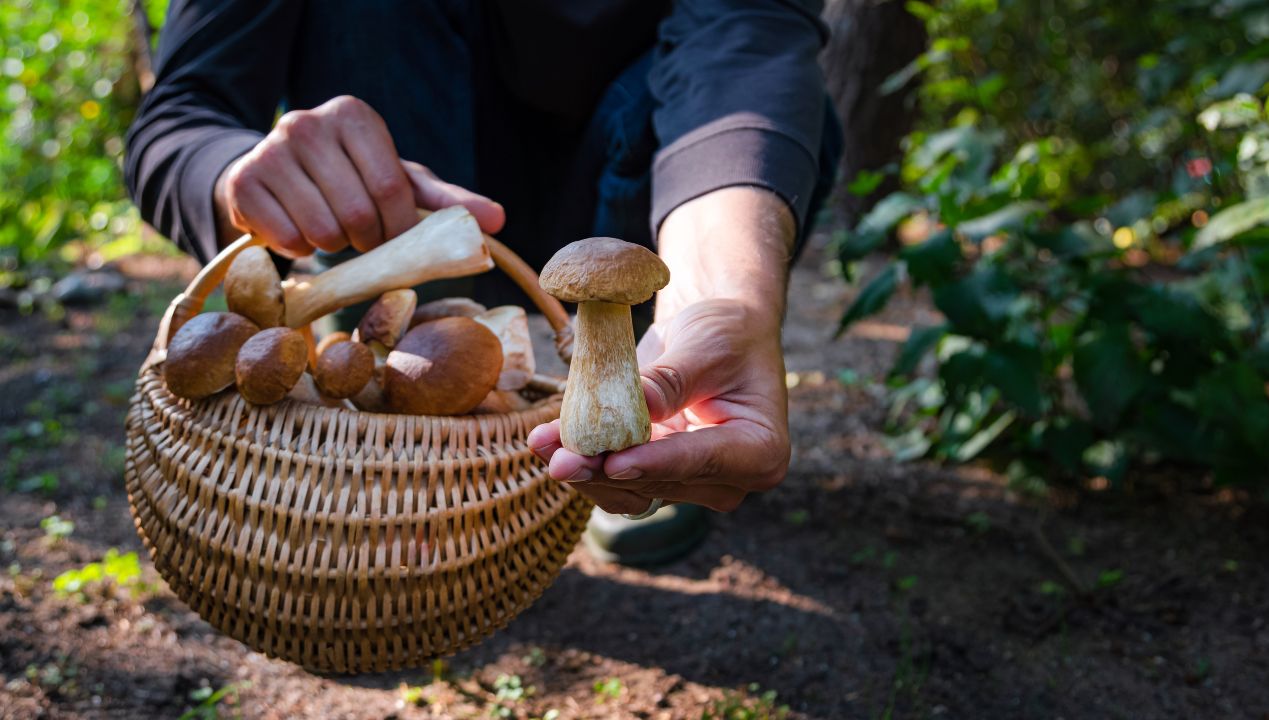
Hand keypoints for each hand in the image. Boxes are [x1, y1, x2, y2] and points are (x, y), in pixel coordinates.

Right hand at [215, 95, 503, 256]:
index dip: (398, 228)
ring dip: (333, 245)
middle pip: (358, 213)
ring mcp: (269, 150)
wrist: (275, 175)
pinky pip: (286, 239)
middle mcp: (308, 123)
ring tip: (330, 229)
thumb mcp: (400, 183)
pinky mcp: (242, 183)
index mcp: (355, 116)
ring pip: (322, 230)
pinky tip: (298, 230)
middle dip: (366, 240)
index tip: (395, 236)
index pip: (392, 189)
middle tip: (360, 236)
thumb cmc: (350, 179)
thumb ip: (448, 202)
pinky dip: (299, 249)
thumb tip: (499, 220)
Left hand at [527, 299, 789, 513]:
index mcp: (761, 451)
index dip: (653, 464)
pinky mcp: (655, 476)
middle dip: (604, 469)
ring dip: (583, 471)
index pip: (702, 461)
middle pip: (659, 484)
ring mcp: (689, 484)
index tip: (613, 463)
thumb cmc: (727, 333)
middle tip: (559, 457)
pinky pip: (614, 480)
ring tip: (543, 444)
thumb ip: (668, 383)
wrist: (719, 333)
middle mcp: (728, 480)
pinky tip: (547, 440)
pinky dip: (583, 462)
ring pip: (629, 492)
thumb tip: (629, 413)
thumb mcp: (705, 347)